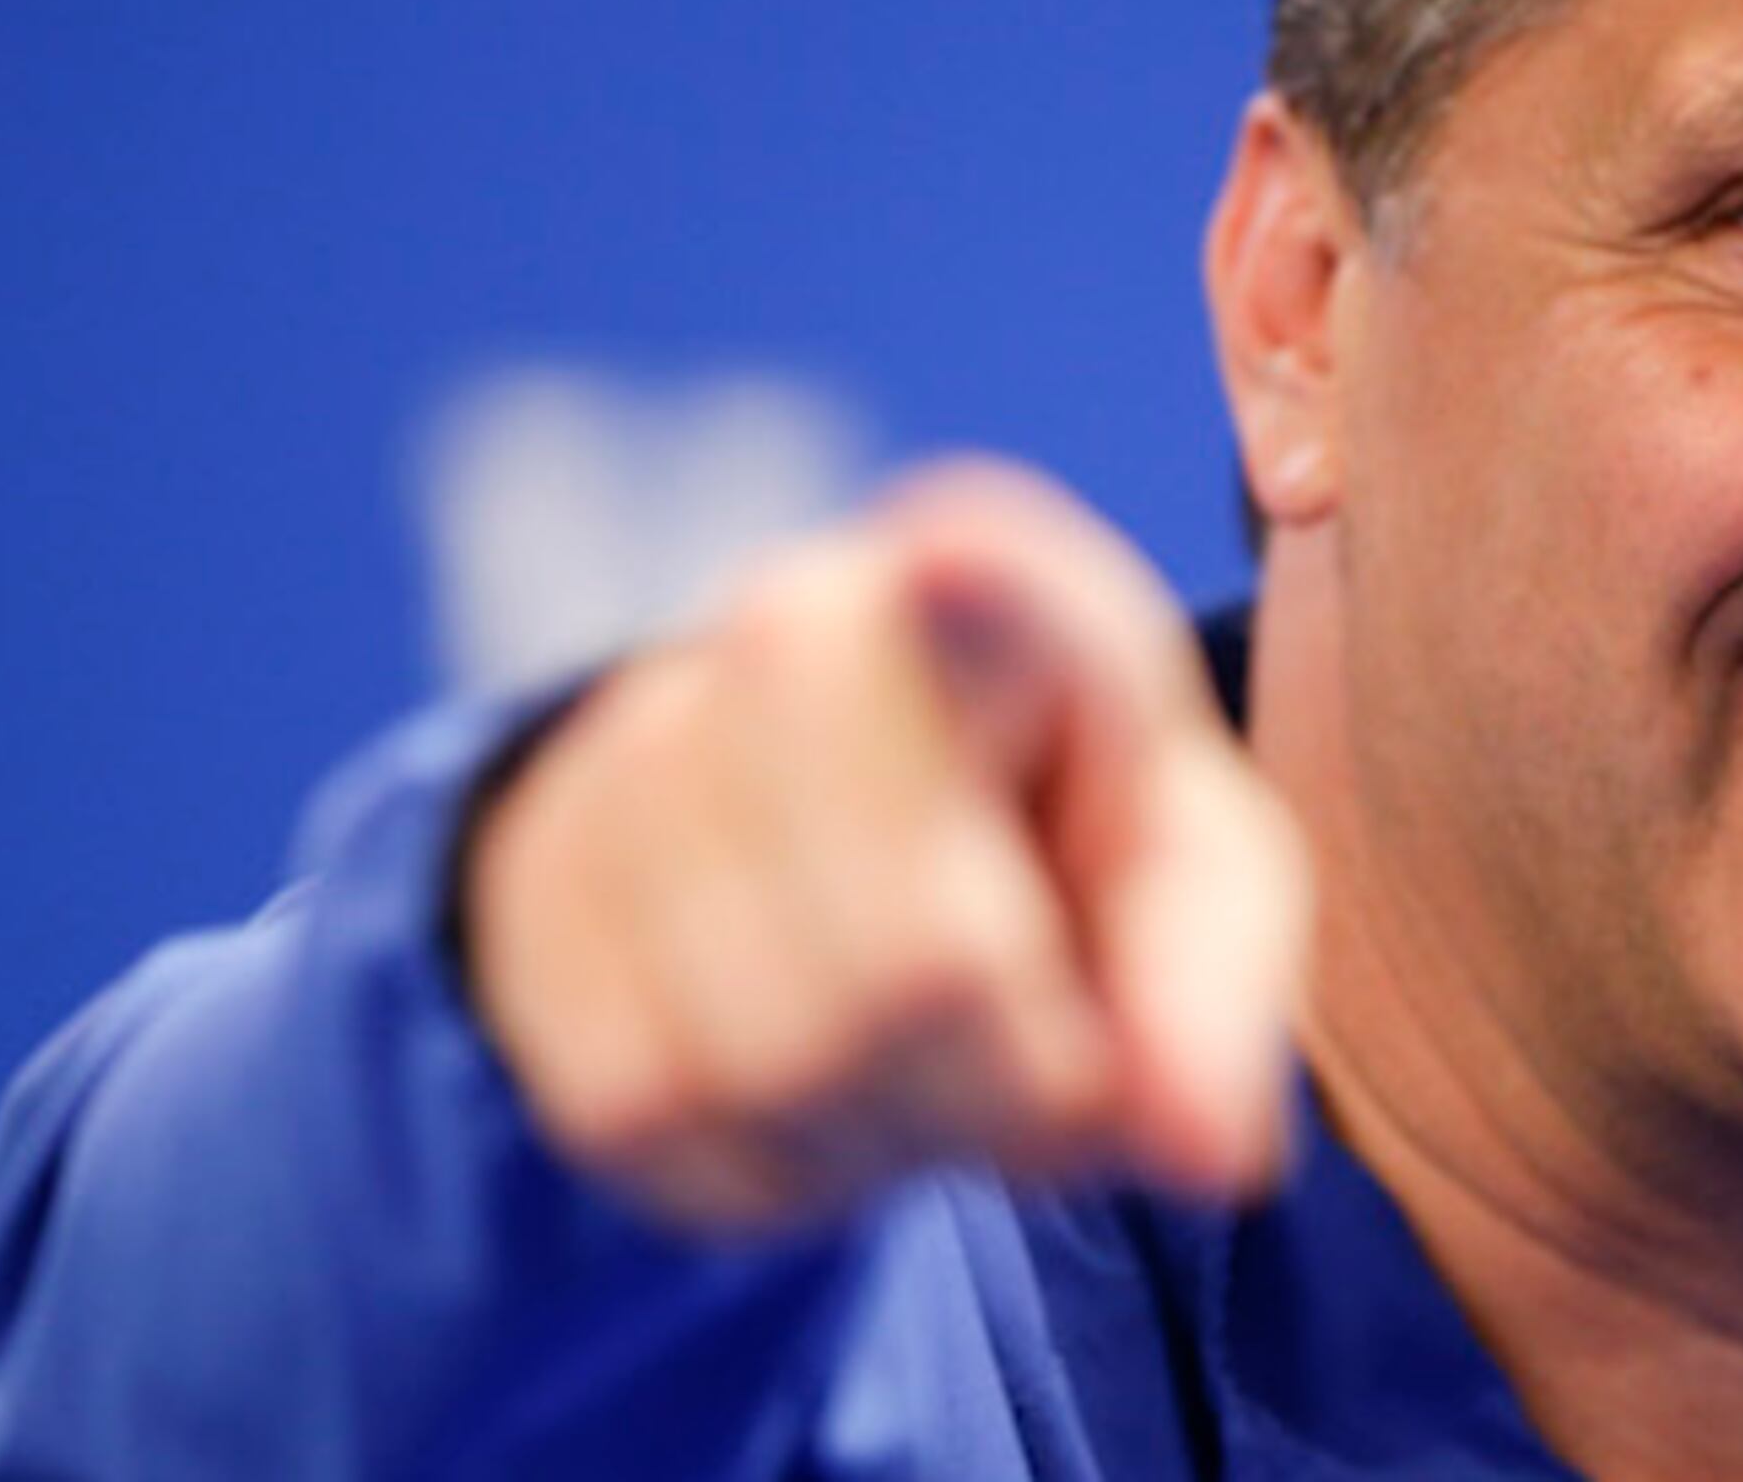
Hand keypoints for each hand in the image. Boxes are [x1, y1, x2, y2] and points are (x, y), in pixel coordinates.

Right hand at [460, 458, 1311, 1230]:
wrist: (852, 820)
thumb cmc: (1066, 841)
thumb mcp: (1187, 885)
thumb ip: (1210, 1000)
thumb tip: (1204, 1150)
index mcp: (996, 585)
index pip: (981, 592)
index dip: (975, 608)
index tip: (963, 596)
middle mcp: (795, 618)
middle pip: (913, 965)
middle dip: (1005, 1084)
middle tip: (1051, 1073)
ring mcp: (639, 742)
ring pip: (768, 1056)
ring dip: (880, 1130)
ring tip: (932, 1071)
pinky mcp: (532, 884)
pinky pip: (644, 1106)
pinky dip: (755, 1156)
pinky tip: (812, 1085)